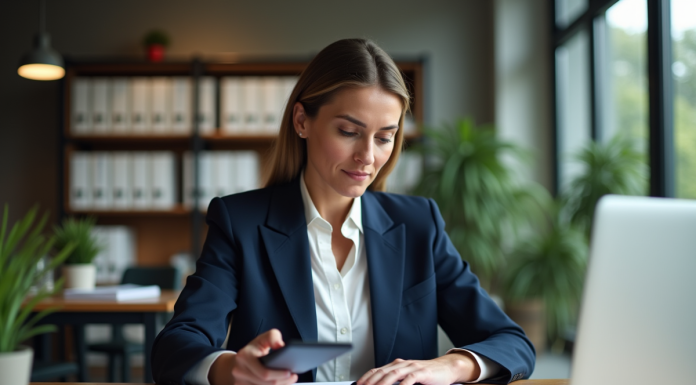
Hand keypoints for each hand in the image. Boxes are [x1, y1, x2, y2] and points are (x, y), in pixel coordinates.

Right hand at [209, 328, 298, 384]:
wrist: (237, 362)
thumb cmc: (253, 349)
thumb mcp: (262, 338)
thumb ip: (273, 337)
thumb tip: (281, 346)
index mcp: (244, 357)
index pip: (264, 372)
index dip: (278, 374)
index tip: (290, 372)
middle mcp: (239, 371)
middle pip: (265, 383)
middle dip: (282, 382)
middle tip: (294, 377)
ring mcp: (239, 382)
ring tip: (289, 381)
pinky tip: (280, 384)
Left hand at [356, 352, 480, 384]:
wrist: (446, 368)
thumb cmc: (427, 375)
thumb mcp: (408, 377)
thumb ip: (396, 381)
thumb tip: (382, 384)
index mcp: (397, 365)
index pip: (377, 370)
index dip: (366, 378)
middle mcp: (403, 364)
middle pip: (382, 372)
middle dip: (371, 382)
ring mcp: (412, 367)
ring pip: (393, 374)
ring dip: (383, 383)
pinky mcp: (422, 372)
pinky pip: (410, 378)